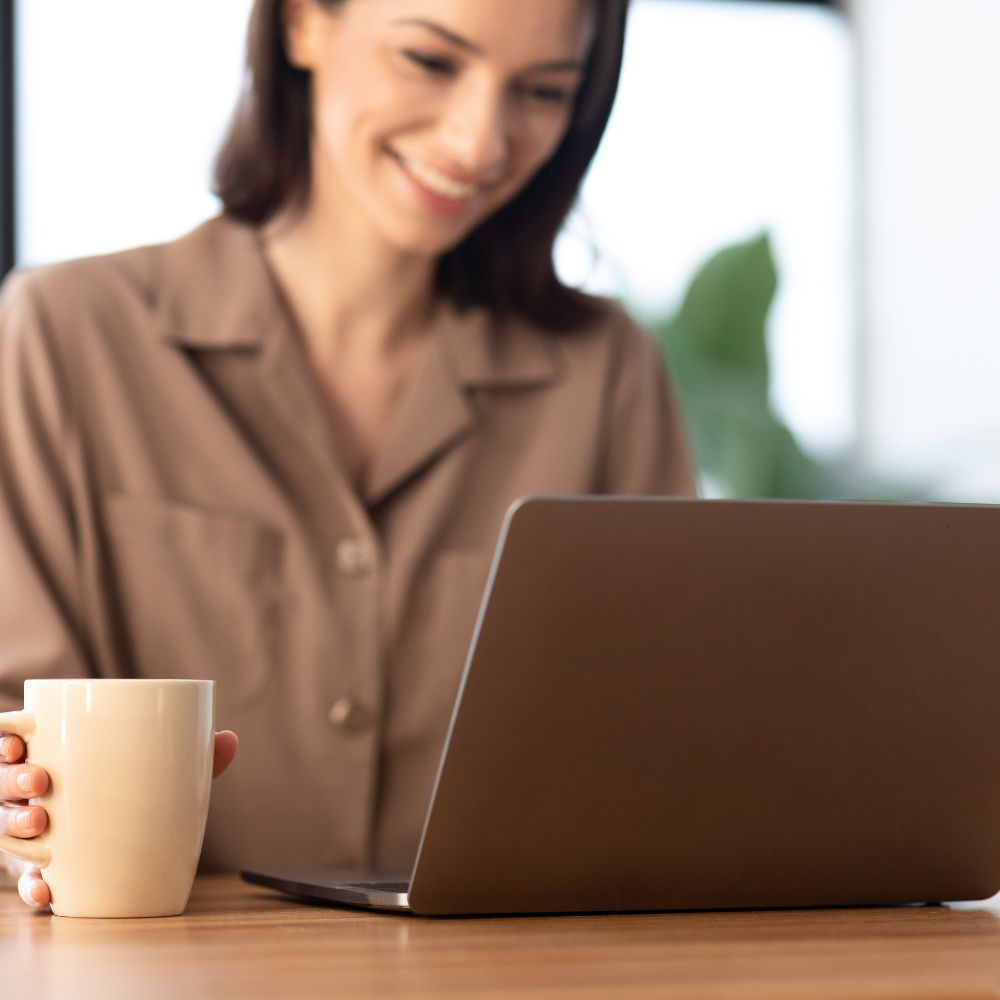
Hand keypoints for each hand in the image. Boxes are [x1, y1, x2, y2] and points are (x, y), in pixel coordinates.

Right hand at [1, 729, 238, 909]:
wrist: (131, 840)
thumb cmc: (137, 786)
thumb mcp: (159, 766)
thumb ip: (189, 754)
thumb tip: (228, 739)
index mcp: (52, 754)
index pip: (11, 740)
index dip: (4, 739)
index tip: (16, 740)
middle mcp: (31, 794)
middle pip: (1, 784)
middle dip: (11, 781)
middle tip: (41, 781)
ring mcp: (28, 832)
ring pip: (3, 828)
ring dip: (14, 827)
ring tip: (41, 824)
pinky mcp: (37, 870)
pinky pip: (24, 881)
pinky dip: (31, 886)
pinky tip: (47, 888)